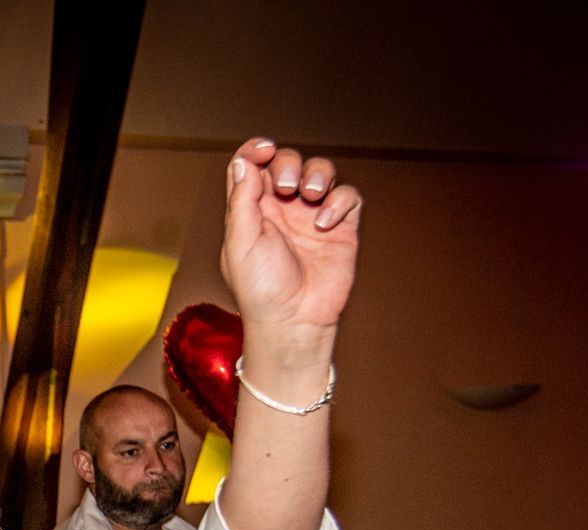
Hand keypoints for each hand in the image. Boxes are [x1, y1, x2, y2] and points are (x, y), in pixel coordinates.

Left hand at [221, 137, 361, 350]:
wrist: (293, 321)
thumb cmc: (260, 290)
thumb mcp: (240, 243)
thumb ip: (242, 200)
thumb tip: (244, 162)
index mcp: (251, 211)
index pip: (252, 166)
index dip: (257, 150)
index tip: (264, 149)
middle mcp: (281, 210)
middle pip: (287, 162)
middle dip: (289, 163)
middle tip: (286, 187)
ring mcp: (311, 217)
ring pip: (320, 172)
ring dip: (317, 173)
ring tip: (311, 196)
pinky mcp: (341, 228)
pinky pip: (347, 197)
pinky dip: (340, 201)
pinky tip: (325, 224)